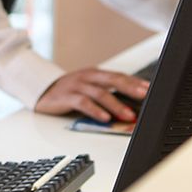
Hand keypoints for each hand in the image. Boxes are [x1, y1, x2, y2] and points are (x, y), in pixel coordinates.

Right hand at [34, 68, 149, 122]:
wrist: (41, 91)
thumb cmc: (69, 91)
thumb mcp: (88, 88)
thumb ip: (105, 93)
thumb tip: (129, 105)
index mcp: (96, 74)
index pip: (119, 76)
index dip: (135, 82)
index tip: (150, 89)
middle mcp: (88, 77)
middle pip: (113, 80)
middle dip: (130, 89)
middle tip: (144, 97)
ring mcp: (77, 86)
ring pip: (100, 93)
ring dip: (116, 105)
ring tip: (128, 115)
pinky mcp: (67, 97)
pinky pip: (83, 103)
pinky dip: (95, 111)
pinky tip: (104, 118)